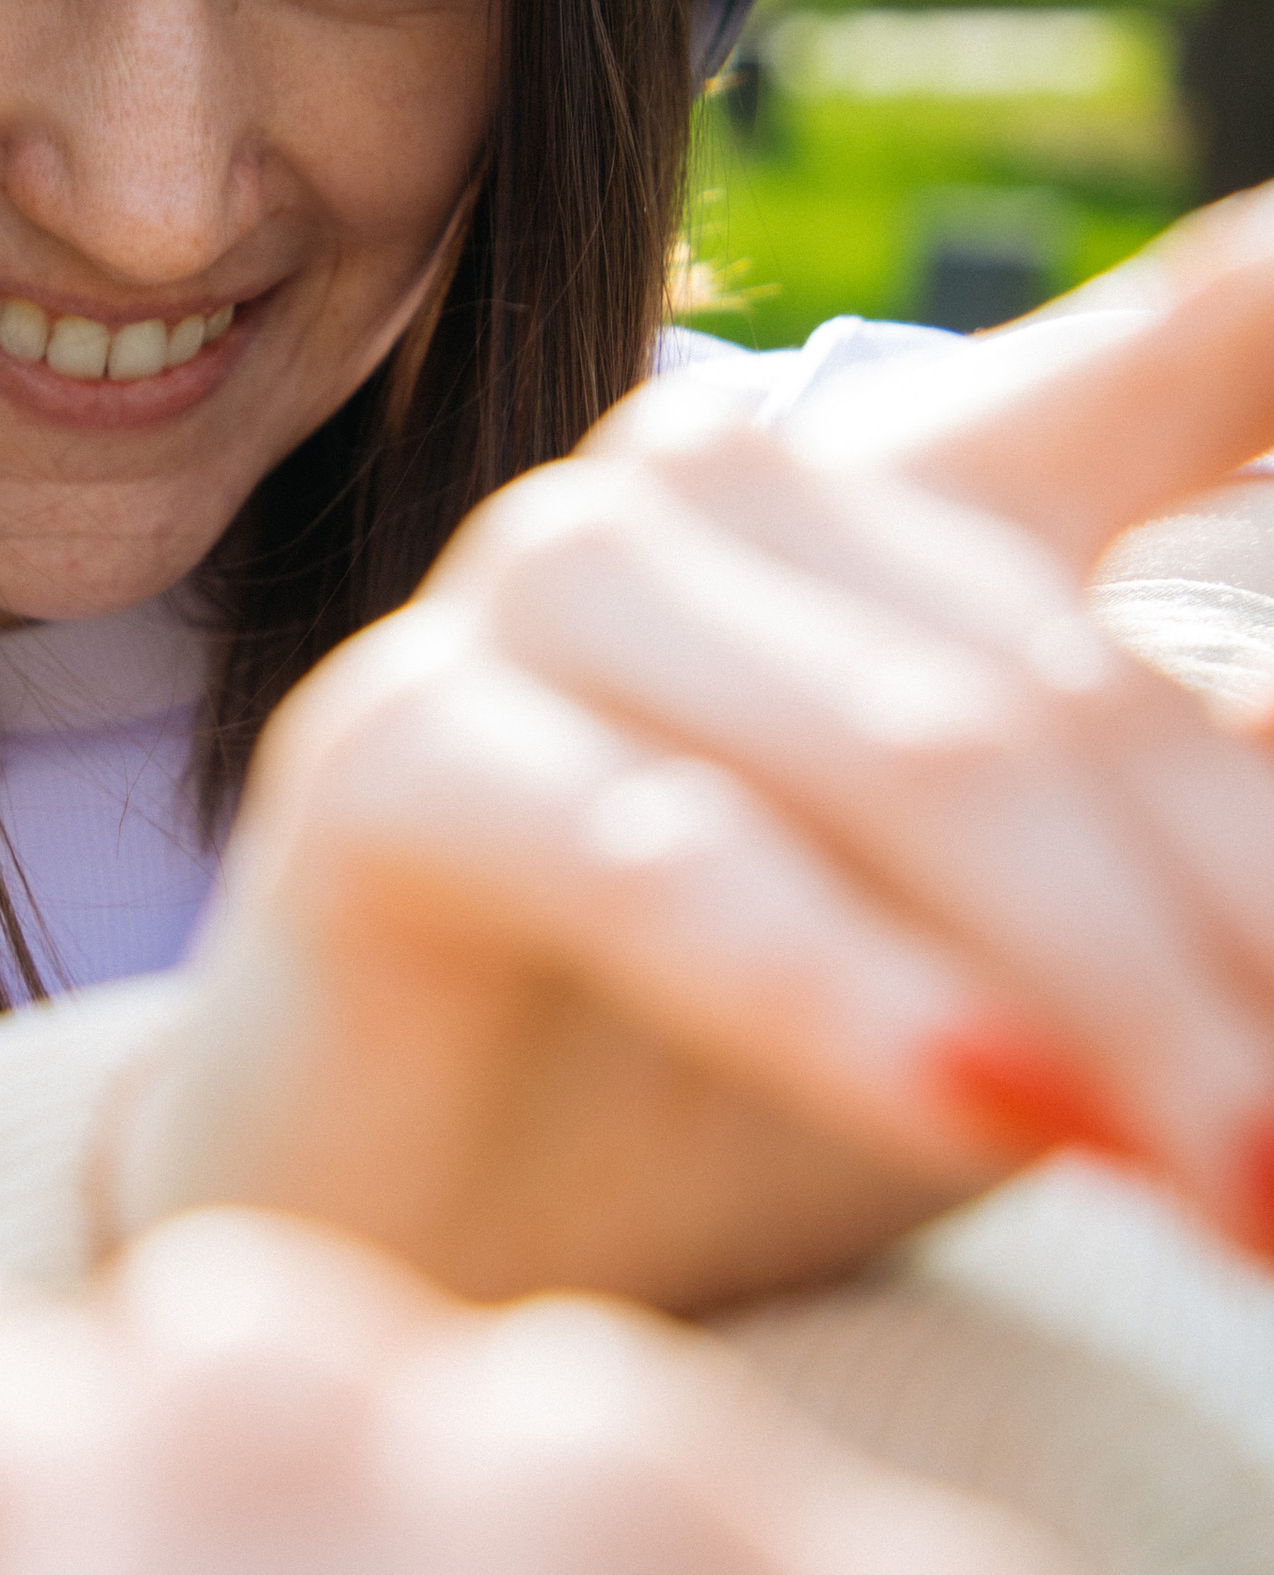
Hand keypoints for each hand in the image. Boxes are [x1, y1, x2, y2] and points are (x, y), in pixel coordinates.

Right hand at [123, 190, 1273, 1309]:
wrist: (401, 1257)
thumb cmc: (718, 1115)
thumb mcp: (1018, 975)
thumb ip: (1186, 834)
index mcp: (894, 493)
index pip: (1176, 358)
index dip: (1270, 318)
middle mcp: (713, 484)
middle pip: (1071, 687)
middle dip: (1241, 936)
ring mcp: (538, 588)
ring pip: (908, 758)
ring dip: (1102, 987)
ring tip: (1228, 1182)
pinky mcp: (390, 747)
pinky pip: (668, 863)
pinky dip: (839, 997)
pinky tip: (977, 1110)